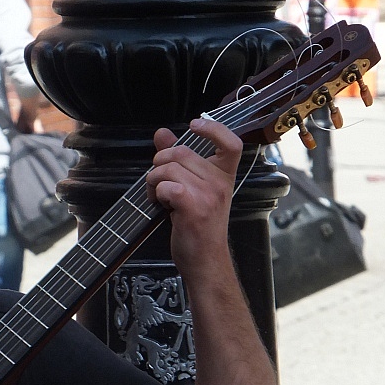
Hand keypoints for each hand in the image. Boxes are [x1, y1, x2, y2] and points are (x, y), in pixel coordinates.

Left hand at [146, 118, 242, 279]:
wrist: (204, 260)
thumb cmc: (197, 227)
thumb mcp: (191, 190)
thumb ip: (177, 160)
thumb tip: (161, 133)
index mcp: (224, 176)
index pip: (231, 142)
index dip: (213, 128)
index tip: (194, 124)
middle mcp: (220, 182)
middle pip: (180, 152)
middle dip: (159, 164)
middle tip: (159, 184)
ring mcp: (209, 194)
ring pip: (168, 168)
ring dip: (153, 181)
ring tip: (159, 197)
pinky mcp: (194, 207)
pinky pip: (165, 185)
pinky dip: (155, 194)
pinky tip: (161, 205)